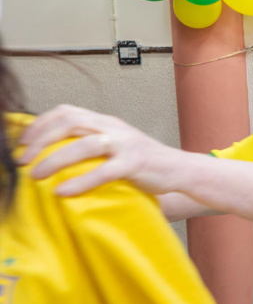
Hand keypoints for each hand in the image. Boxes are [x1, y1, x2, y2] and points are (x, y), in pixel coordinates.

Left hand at [17, 104, 182, 196]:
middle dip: (40, 140)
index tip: (21, 143)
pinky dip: (80, 181)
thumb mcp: (115, 145)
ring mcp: (125, 144)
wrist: (180, 169)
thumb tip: (52, 153)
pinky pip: (103, 170)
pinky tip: (62, 191)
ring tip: (35, 175)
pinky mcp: (135, 163)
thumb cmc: (143, 162)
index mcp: (106, 121)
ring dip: (54, 159)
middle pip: (70, 122)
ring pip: (84, 144)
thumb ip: (90, 143)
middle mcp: (114, 127)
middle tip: (21, 160)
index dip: (39, 124)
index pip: (66, 111)